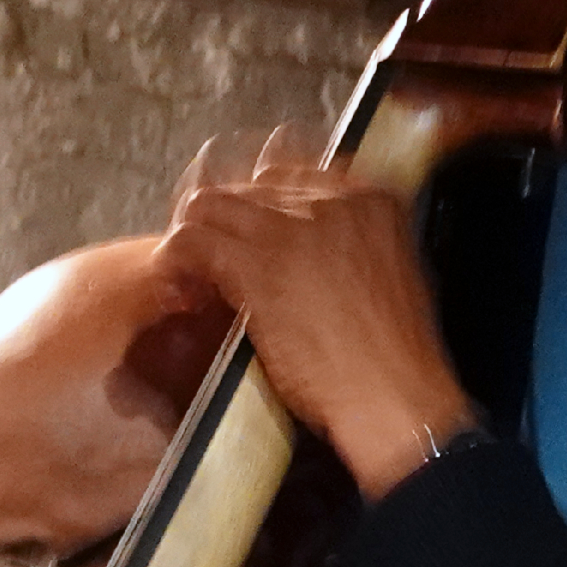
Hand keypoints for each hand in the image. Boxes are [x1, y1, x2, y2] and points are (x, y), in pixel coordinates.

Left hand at [153, 129, 476, 500]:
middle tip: (205, 265)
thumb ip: (345, 251)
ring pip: (210, 205)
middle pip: (247, 187)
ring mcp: (292, 227)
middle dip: (220, 224)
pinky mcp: (258, 264)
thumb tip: (305, 258)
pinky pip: (192, 241)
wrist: (391, 389)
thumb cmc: (389, 356)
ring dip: (192, 241)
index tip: (242, 243)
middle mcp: (330, 198)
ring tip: (189, 280)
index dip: (254, 212)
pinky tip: (178, 290)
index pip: (287, 178)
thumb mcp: (382, 278)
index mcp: (367, 197)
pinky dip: (176, 262)